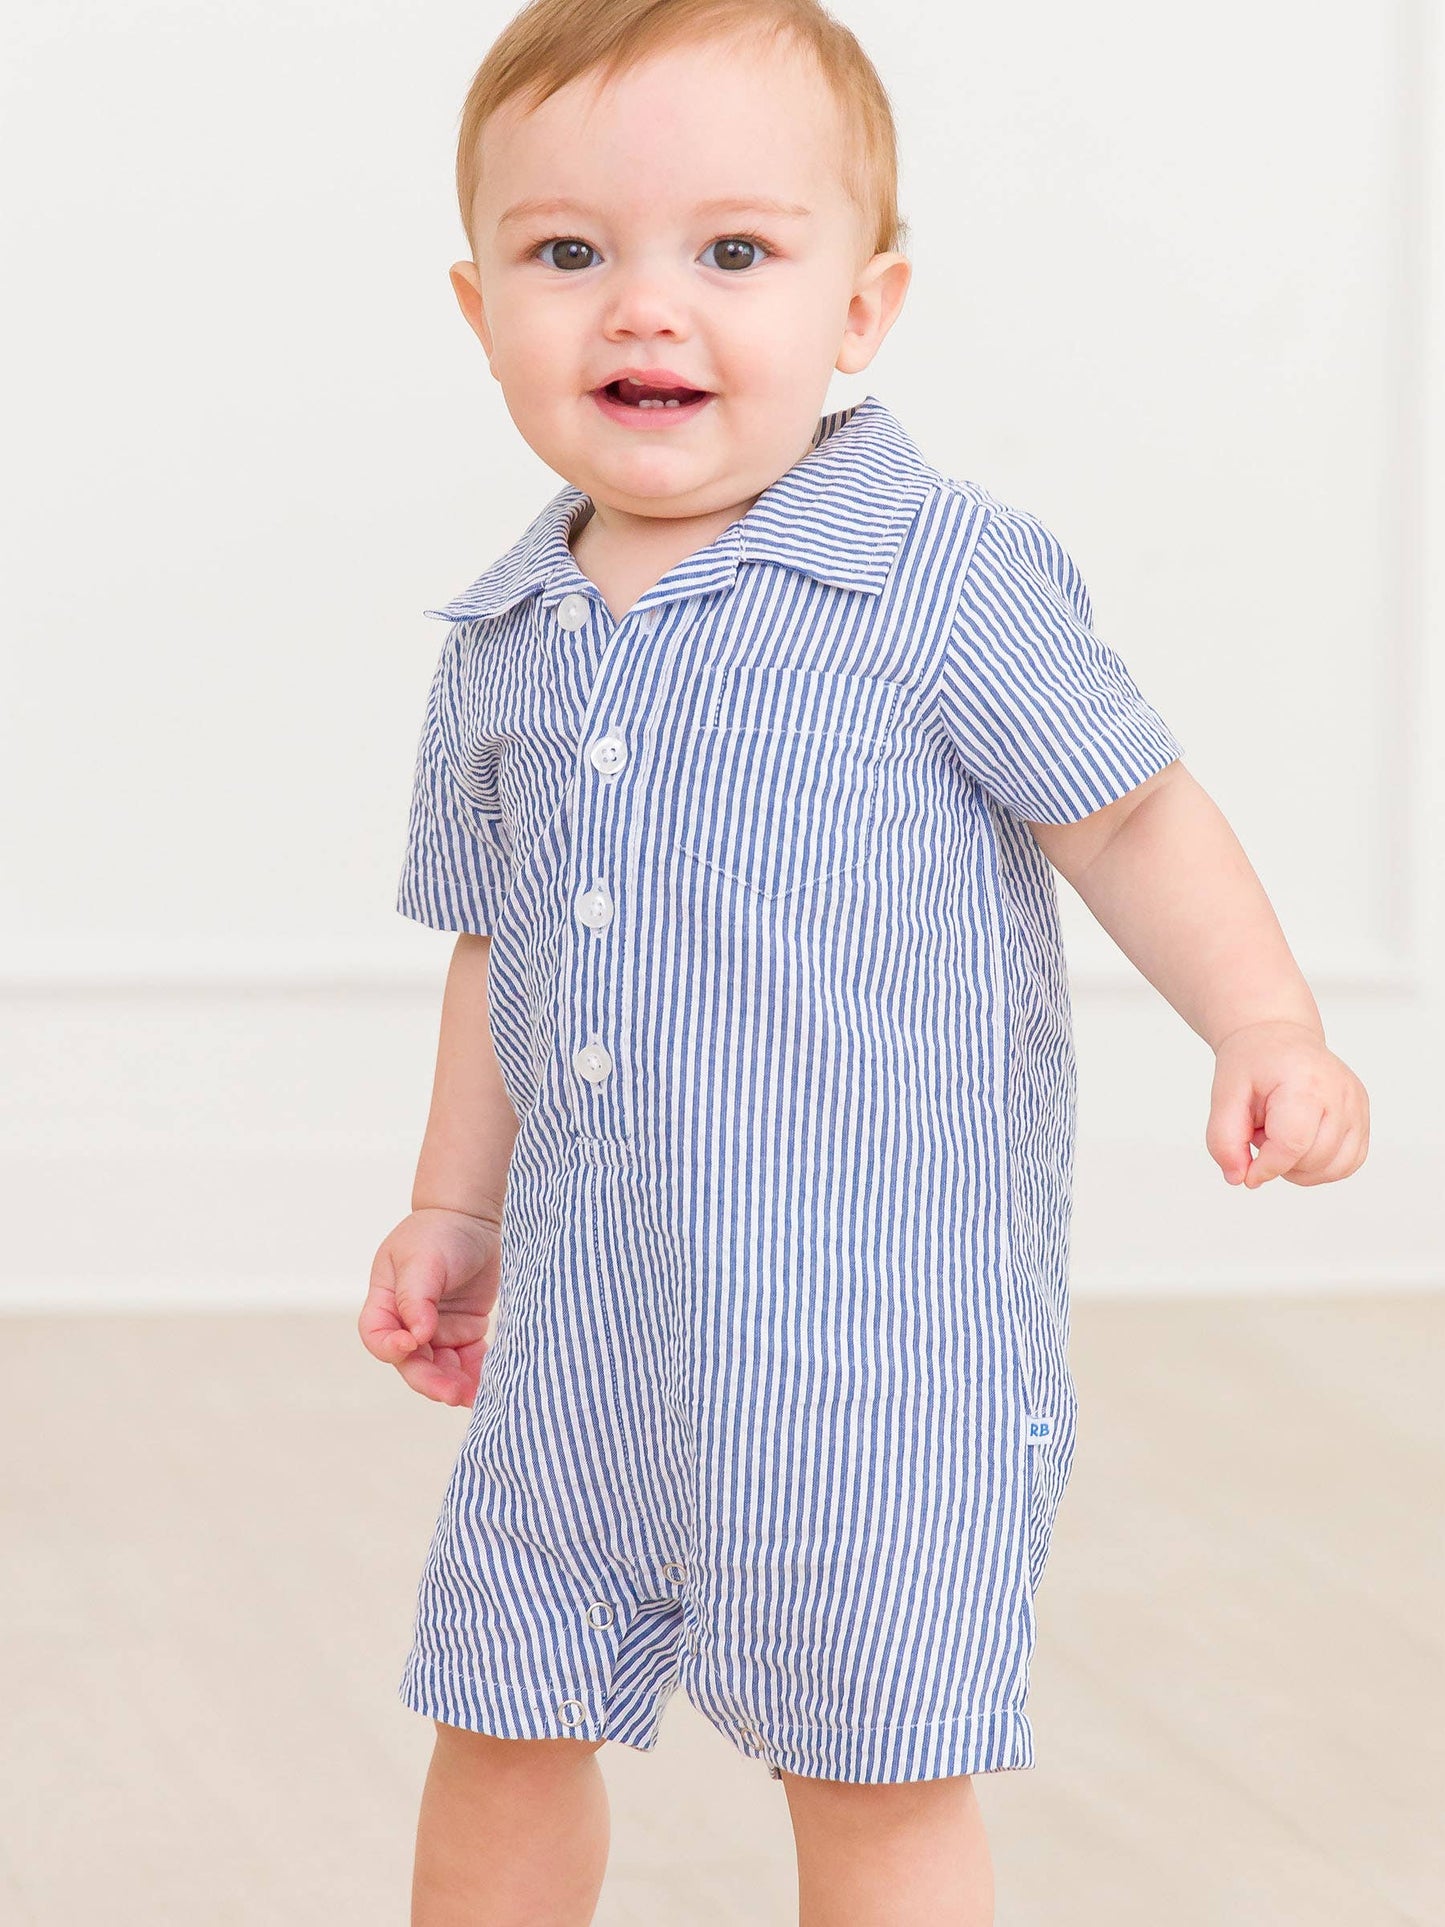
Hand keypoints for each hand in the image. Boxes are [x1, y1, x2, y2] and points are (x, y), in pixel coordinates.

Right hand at [357, 1208, 501, 1405]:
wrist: (473, 1219)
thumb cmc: (439, 1232)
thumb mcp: (422, 1258)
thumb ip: (416, 1297)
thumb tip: (418, 1335)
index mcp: (386, 1301)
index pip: (377, 1336)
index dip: (391, 1348)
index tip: (412, 1344)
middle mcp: (407, 1322)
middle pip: (412, 1362)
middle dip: (430, 1380)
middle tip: (452, 1393)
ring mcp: (437, 1329)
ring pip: (440, 1368)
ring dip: (455, 1385)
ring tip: (474, 1397)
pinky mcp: (464, 1332)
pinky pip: (468, 1361)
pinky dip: (477, 1374)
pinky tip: (490, 1384)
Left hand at [1206, 1020, 1369, 1188]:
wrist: (1278, 1037)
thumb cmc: (1253, 1063)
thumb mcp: (1224, 1094)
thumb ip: (1224, 1139)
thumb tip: (1238, 1179)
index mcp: (1306, 1081)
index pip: (1293, 1144)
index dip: (1267, 1167)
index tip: (1247, 1172)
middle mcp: (1340, 1092)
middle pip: (1315, 1159)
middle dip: (1280, 1161)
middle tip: (1262, 1130)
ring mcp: (1357, 1105)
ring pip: (1335, 1168)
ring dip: (1301, 1167)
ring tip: (1281, 1134)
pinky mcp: (1363, 1116)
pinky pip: (1348, 1163)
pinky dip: (1321, 1167)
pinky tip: (1299, 1145)